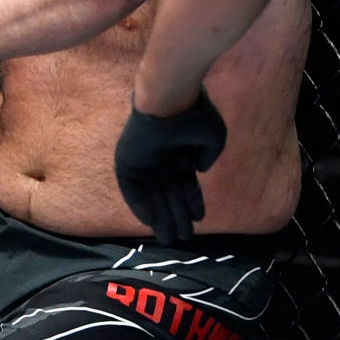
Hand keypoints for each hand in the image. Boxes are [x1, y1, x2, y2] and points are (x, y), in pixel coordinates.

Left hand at [114, 91, 228, 245]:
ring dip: (161, 217)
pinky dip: (141, 207)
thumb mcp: (213, 137)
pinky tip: (152, 223)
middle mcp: (161, 159)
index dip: (192, 203)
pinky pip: (132, 191)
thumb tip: (199, 171)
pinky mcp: (126, 163)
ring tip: (170, 238)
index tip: (199, 220)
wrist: (168, 100)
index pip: (185, 184)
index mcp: (179, 152)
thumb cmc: (193, 114)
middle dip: (177, 217)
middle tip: (183, 238)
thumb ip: (209, 155)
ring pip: (152, 196)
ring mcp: (143, 162)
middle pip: (169, 195)